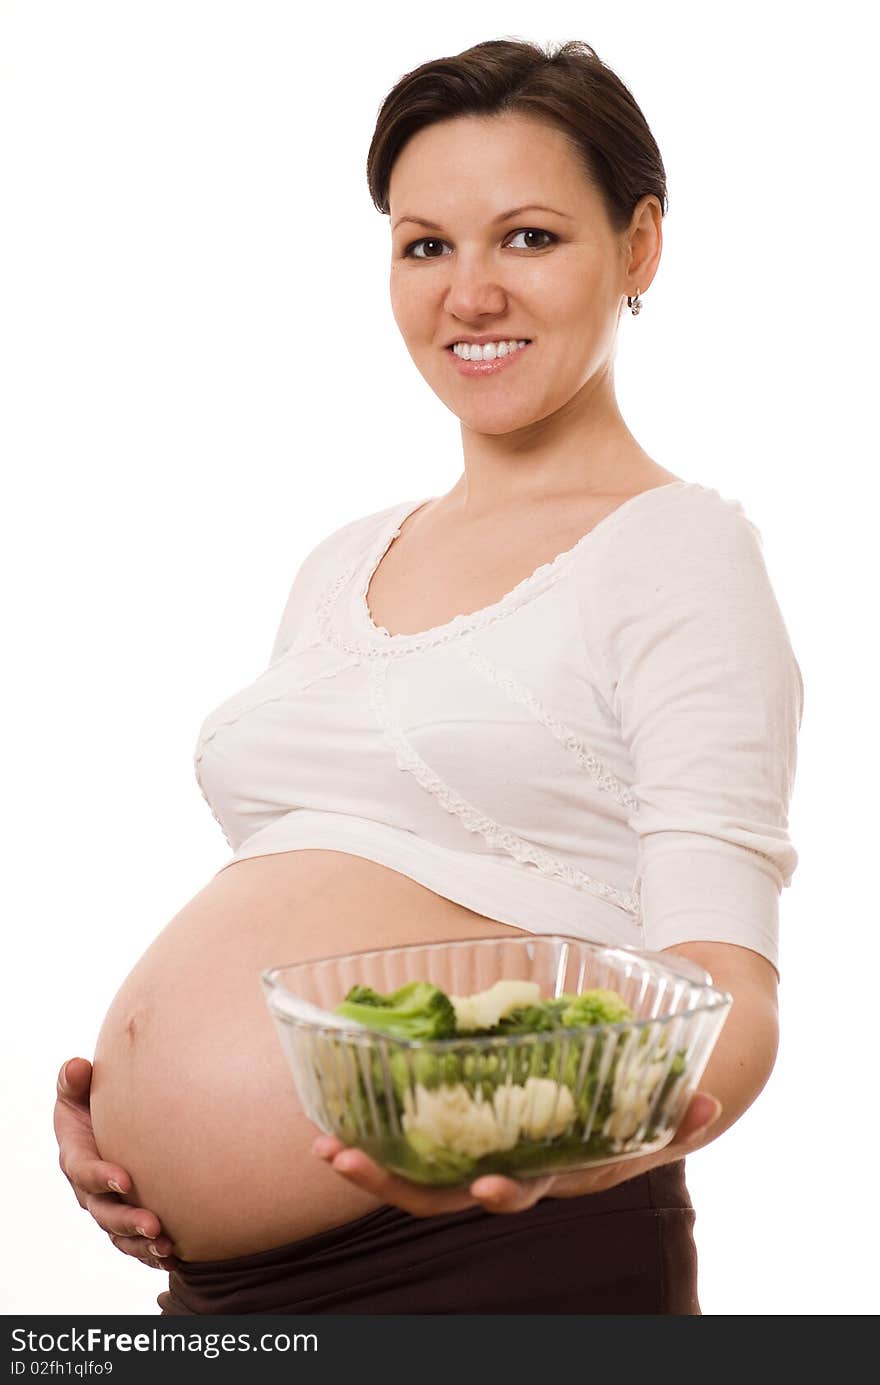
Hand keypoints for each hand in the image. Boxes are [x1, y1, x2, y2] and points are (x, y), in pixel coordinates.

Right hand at [55, 1057, 177, 1268]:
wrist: (108, 1121)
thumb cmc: (92, 1102)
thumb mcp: (78, 1088)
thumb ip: (74, 1080)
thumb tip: (77, 1067)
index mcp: (77, 1156)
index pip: (84, 1171)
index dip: (101, 1178)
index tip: (125, 1179)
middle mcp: (91, 1190)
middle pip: (104, 1213)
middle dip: (127, 1220)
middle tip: (153, 1224)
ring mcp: (109, 1207)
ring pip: (120, 1234)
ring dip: (141, 1243)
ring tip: (167, 1246)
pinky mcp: (127, 1218)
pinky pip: (136, 1242)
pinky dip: (152, 1252)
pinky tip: (175, 1255)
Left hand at [312, 1090, 722, 1216]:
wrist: (619, 1107)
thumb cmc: (635, 1106)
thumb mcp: (663, 1110)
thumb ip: (681, 1112)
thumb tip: (710, 1102)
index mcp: (556, 1171)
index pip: (528, 1189)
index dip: (505, 1192)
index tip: (487, 1186)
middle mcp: (511, 1173)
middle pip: (444, 1194)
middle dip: (393, 1184)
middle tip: (345, 1160)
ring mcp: (479, 1156)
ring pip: (416, 1177)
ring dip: (369, 1165)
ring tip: (324, 1146)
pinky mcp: (461, 1129)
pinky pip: (412, 1140)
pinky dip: (374, 1132)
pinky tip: (332, 1114)